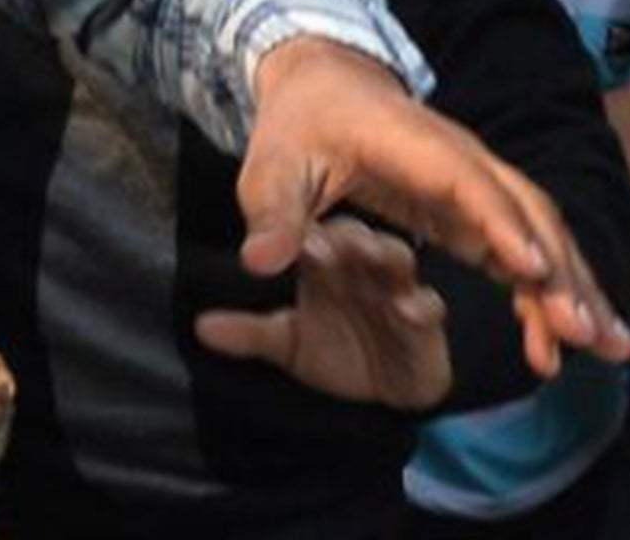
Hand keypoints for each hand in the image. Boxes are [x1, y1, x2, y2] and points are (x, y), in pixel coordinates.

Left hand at [194, 216, 451, 408]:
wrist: (378, 391)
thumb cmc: (331, 348)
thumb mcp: (284, 342)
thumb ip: (248, 333)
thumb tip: (200, 327)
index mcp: (331, 260)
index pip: (320, 239)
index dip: (311, 241)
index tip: (300, 244)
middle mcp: (366, 268)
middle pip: (361, 241)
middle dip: (352, 240)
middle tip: (338, 242)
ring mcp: (400, 291)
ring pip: (398, 263)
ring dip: (389, 258)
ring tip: (378, 256)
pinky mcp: (426, 326)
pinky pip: (429, 310)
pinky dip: (422, 307)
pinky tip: (411, 308)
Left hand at [238, 37, 629, 378]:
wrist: (327, 83)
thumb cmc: (299, 125)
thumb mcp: (270, 169)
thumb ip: (272, 215)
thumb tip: (260, 265)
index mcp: (414, 145)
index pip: (466, 183)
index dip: (501, 225)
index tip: (534, 272)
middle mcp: (462, 159)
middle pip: (526, 209)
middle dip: (562, 270)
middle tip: (587, 334)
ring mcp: (477, 180)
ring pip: (541, 229)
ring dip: (577, 284)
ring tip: (610, 346)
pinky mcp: (478, 205)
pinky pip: (526, 244)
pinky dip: (553, 287)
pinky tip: (567, 335)